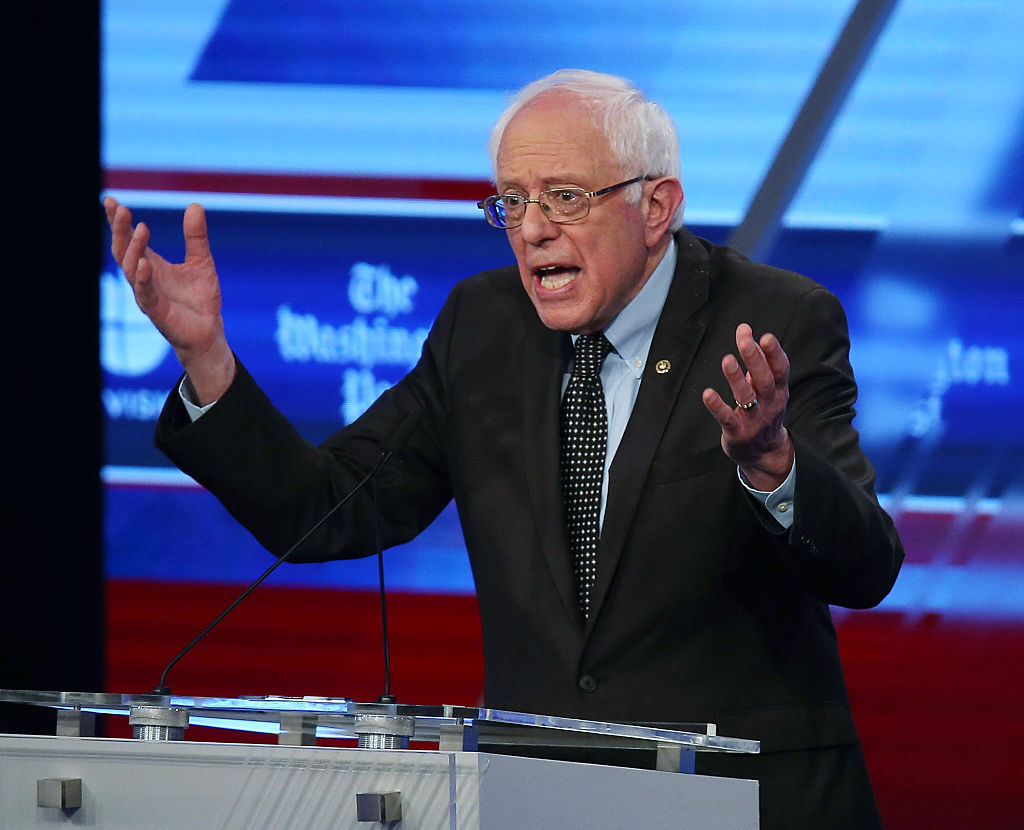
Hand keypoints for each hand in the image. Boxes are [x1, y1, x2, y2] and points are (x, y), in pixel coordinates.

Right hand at [104, 197, 234, 402]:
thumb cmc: (200, 298)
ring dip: (134, 248)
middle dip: (119, 230)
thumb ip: (196, 236)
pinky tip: (145, 264)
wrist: (209, 330)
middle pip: (123, 251)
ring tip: (140, 228)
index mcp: (151, 265)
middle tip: (119, 208)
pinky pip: (145, 294)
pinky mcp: (157, 312)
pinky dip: (143, 278)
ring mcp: (147, 295)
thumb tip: (194, 204)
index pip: (129, 240)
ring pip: (131, 269)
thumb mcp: (202, 261)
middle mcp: (144, 278)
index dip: (118, 222)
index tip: (111, 201)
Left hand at [702, 323, 793, 490]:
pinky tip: (707, 394)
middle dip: (755, 358)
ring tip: (727, 360)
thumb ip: (759, 366)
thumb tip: (749, 338)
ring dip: (736, 378)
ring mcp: (753, 419)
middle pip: (764, 379)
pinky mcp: (737, 432)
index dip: (775, 353)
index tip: (766, 337)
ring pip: (746, 397)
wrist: (765, 455)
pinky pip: (726, 418)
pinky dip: (717, 406)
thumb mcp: (768, 391)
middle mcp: (769, 405)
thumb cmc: (763, 415)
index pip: (781, 370)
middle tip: (745, 340)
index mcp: (778, 392)